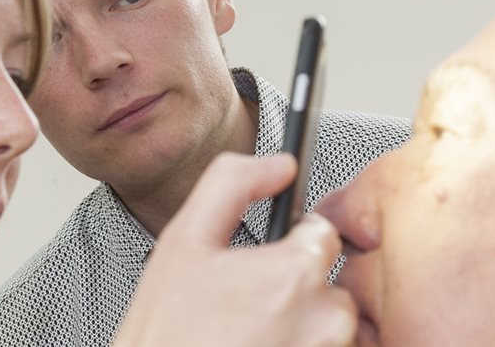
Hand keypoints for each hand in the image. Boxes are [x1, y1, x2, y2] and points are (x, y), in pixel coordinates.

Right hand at [113, 153, 355, 346]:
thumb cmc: (165, 336)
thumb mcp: (183, 242)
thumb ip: (233, 184)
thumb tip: (279, 164)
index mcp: (295, 273)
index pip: (323, 232)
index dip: (289, 243)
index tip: (262, 263)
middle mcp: (324, 319)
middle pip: (329, 281)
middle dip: (295, 289)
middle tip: (246, 308)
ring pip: (329, 324)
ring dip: (299, 327)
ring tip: (249, 336)